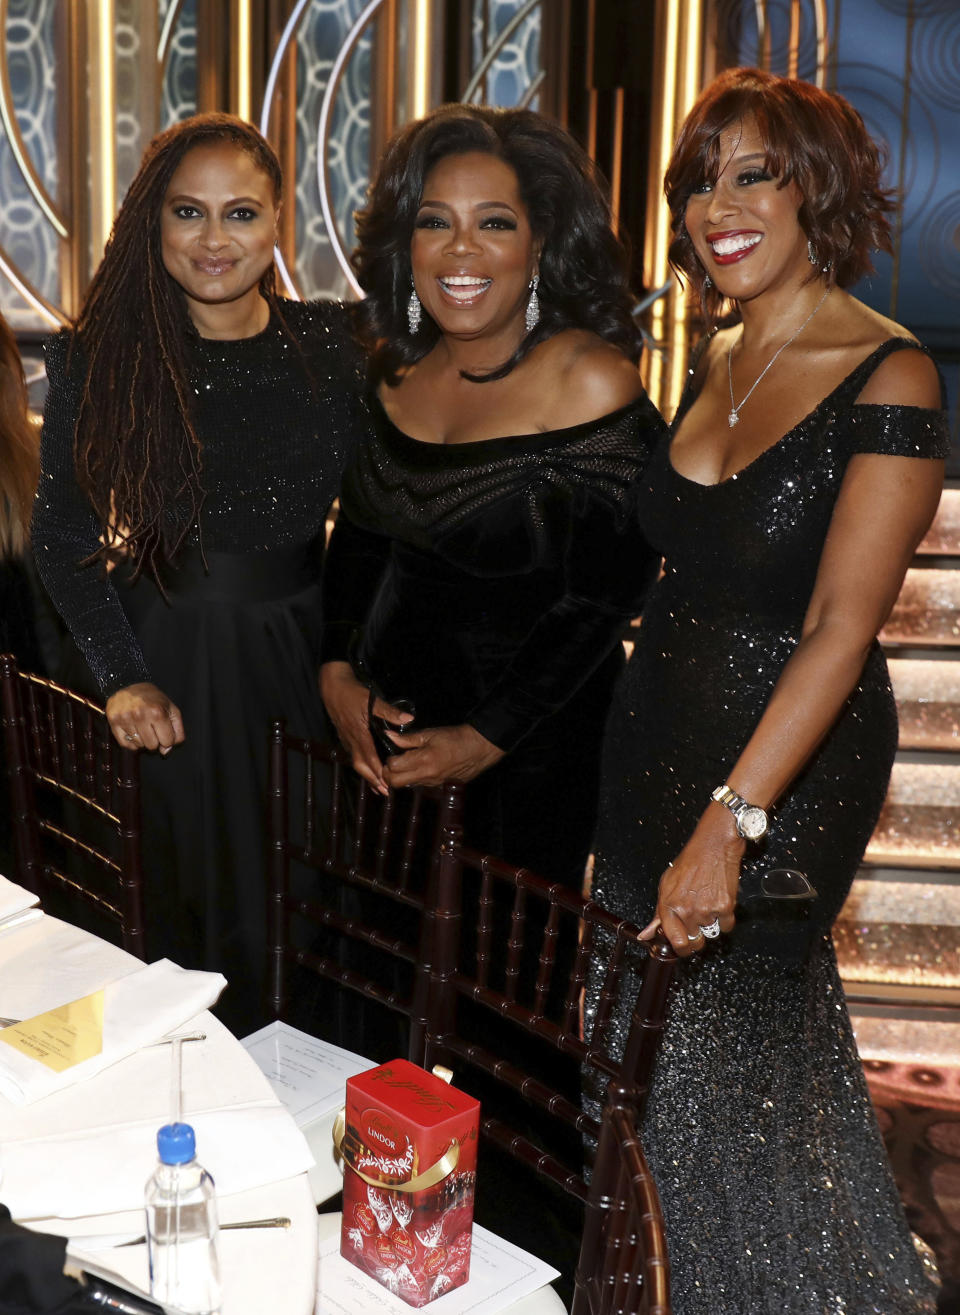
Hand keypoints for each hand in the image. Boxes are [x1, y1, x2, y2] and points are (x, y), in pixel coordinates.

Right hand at [105, 683, 184, 754]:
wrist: (130, 684)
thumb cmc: (153, 699)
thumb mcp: (172, 710)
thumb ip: (177, 732)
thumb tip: (165, 751)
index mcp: (157, 712)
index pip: (167, 742)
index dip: (167, 738)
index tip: (164, 730)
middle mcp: (140, 715)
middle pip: (152, 746)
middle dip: (155, 740)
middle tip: (152, 727)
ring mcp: (125, 718)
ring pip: (139, 746)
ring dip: (142, 739)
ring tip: (142, 725)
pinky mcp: (113, 721)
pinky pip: (125, 744)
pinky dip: (131, 741)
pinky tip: (133, 730)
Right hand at [319, 661, 412, 794]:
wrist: (332, 685)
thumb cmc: (352, 692)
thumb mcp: (372, 700)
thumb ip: (390, 711)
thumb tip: (408, 718)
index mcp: (359, 733)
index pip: (369, 757)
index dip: (378, 771)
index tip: (386, 783)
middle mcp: (351, 739)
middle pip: (360, 765)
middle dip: (371, 779)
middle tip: (383, 792)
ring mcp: (346, 738)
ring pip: (355, 761)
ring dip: (366, 774)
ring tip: (377, 786)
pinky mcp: (344, 735)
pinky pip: (353, 754)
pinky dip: (362, 764)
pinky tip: (368, 767)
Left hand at [382, 723, 504, 788]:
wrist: (478, 749)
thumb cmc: (454, 738)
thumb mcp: (429, 734)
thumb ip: (407, 739)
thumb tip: (389, 736)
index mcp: (423, 760)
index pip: (393, 768)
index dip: (389, 761)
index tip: (393, 754)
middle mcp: (426, 775)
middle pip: (396, 783)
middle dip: (389, 774)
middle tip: (393, 763)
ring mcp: (433, 784)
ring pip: (407, 786)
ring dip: (402, 777)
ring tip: (407, 764)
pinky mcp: (439, 787)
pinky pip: (420, 786)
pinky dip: (415, 779)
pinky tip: (421, 768)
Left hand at [641, 804, 742, 955]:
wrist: (714, 846)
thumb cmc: (690, 862)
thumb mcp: (666, 885)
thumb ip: (658, 914)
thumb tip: (646, 935)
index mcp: (669, 906)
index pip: (675, 942)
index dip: (679, 947)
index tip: (682, 944)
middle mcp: (687, 911)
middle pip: (694, 942)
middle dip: (696, 936)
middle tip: (696, 920)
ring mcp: (707, 911)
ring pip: (710, 933)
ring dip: (710, 924)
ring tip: (706, 902)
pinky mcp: (726, 908)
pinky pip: (727, 926)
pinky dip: (725, 919)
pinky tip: (718, 902)